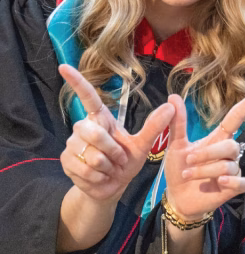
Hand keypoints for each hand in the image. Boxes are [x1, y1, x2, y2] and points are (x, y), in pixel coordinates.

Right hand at [58, 64, 173, 203]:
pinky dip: (99, 177)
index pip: (88, 98)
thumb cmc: (126, 163)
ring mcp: (72, 144)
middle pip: (94, 133)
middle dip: (112, 150)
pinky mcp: (66, 161)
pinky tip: (100, 177)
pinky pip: (85, 169)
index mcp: (102, 119)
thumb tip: (171, 105)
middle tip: (119, 160)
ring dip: (107, 167)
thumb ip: (155, 127)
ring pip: (92, 154)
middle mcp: (84, 128)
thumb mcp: (143, 145)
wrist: (111, 187)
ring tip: (109, 169)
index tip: (64, 66)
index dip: (77, 82)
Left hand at [163, 87, 244, 220]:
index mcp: (218, 138)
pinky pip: (242, 182)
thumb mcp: (176, 145)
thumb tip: (173, 96)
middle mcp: (229, 153)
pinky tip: (219, 181)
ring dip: (205, 170)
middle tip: (188, 161)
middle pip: (230, 145)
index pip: (238, 116)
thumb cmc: (180, 169)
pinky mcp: (234, 187)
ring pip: (229, 165)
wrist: (177, 197)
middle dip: (208, 153)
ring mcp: (233, 170)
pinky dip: (232, 181)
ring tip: (188, 174)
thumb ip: (178, 122)